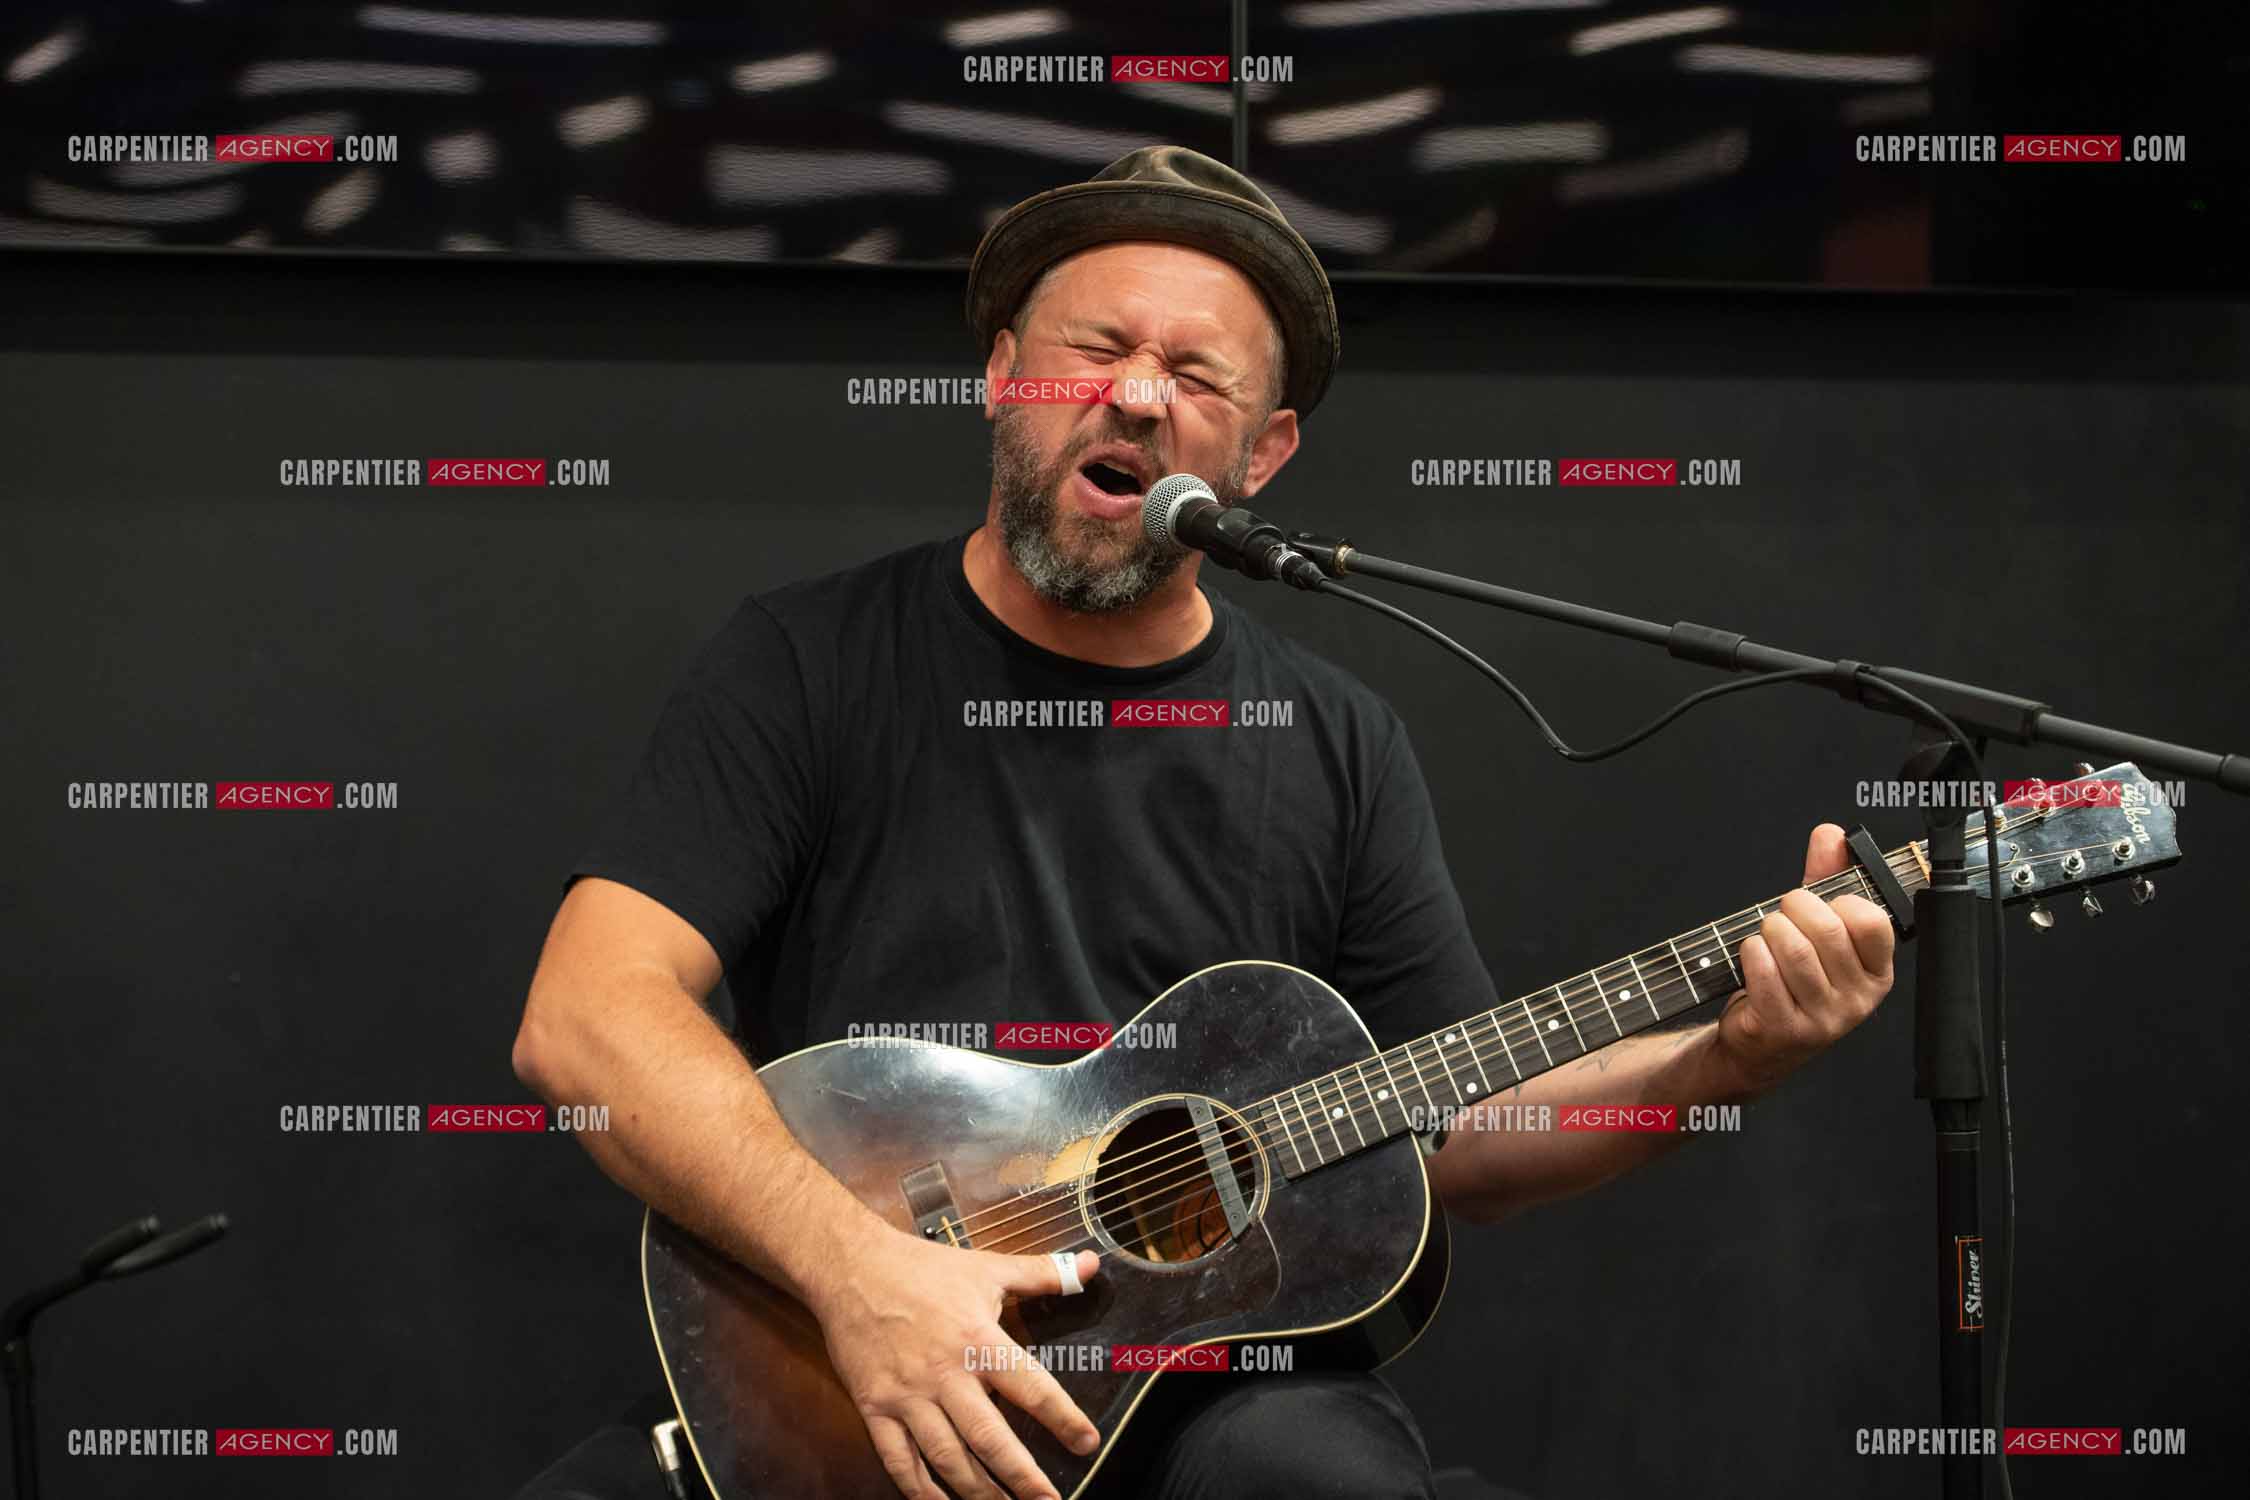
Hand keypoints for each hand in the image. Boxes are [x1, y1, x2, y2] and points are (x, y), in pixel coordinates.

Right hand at [807, 1225, 1102, 1499]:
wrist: (851, 1267)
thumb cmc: (923, 1268)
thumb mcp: (988, 1267)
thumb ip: (1044, 1273)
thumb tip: (1093, 1265)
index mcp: (978, 1340)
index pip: (1032, 1387)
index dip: (1063, 1419)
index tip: (1087, 1443)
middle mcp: (945, 1374)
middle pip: (989, 1438)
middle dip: (1021, 1476)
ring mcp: (908, 1395)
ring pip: (947, 1457)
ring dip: (978, 1491)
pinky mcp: (876, 1407)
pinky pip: (899, 1459)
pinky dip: (920, 1489)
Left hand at [1712, 824, 1896, 1095]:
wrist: (1759, 1044)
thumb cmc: (1791, 981)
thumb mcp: (1817, 929)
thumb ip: (1827, 878)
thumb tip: (1831, 835)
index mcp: (1876, 973)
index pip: (1870, 921)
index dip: (1838, 901)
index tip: (1822, 906)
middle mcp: (1857, 1000)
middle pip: (1825, 929)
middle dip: (1792, 909)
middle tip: (1782, 917)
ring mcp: (1823, 1019)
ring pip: (1793, 948)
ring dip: (1768, 930)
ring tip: (1766, 937)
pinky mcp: (1784, 1028)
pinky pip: (1763, 970)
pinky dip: (1749, 952)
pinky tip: (1752, 958)